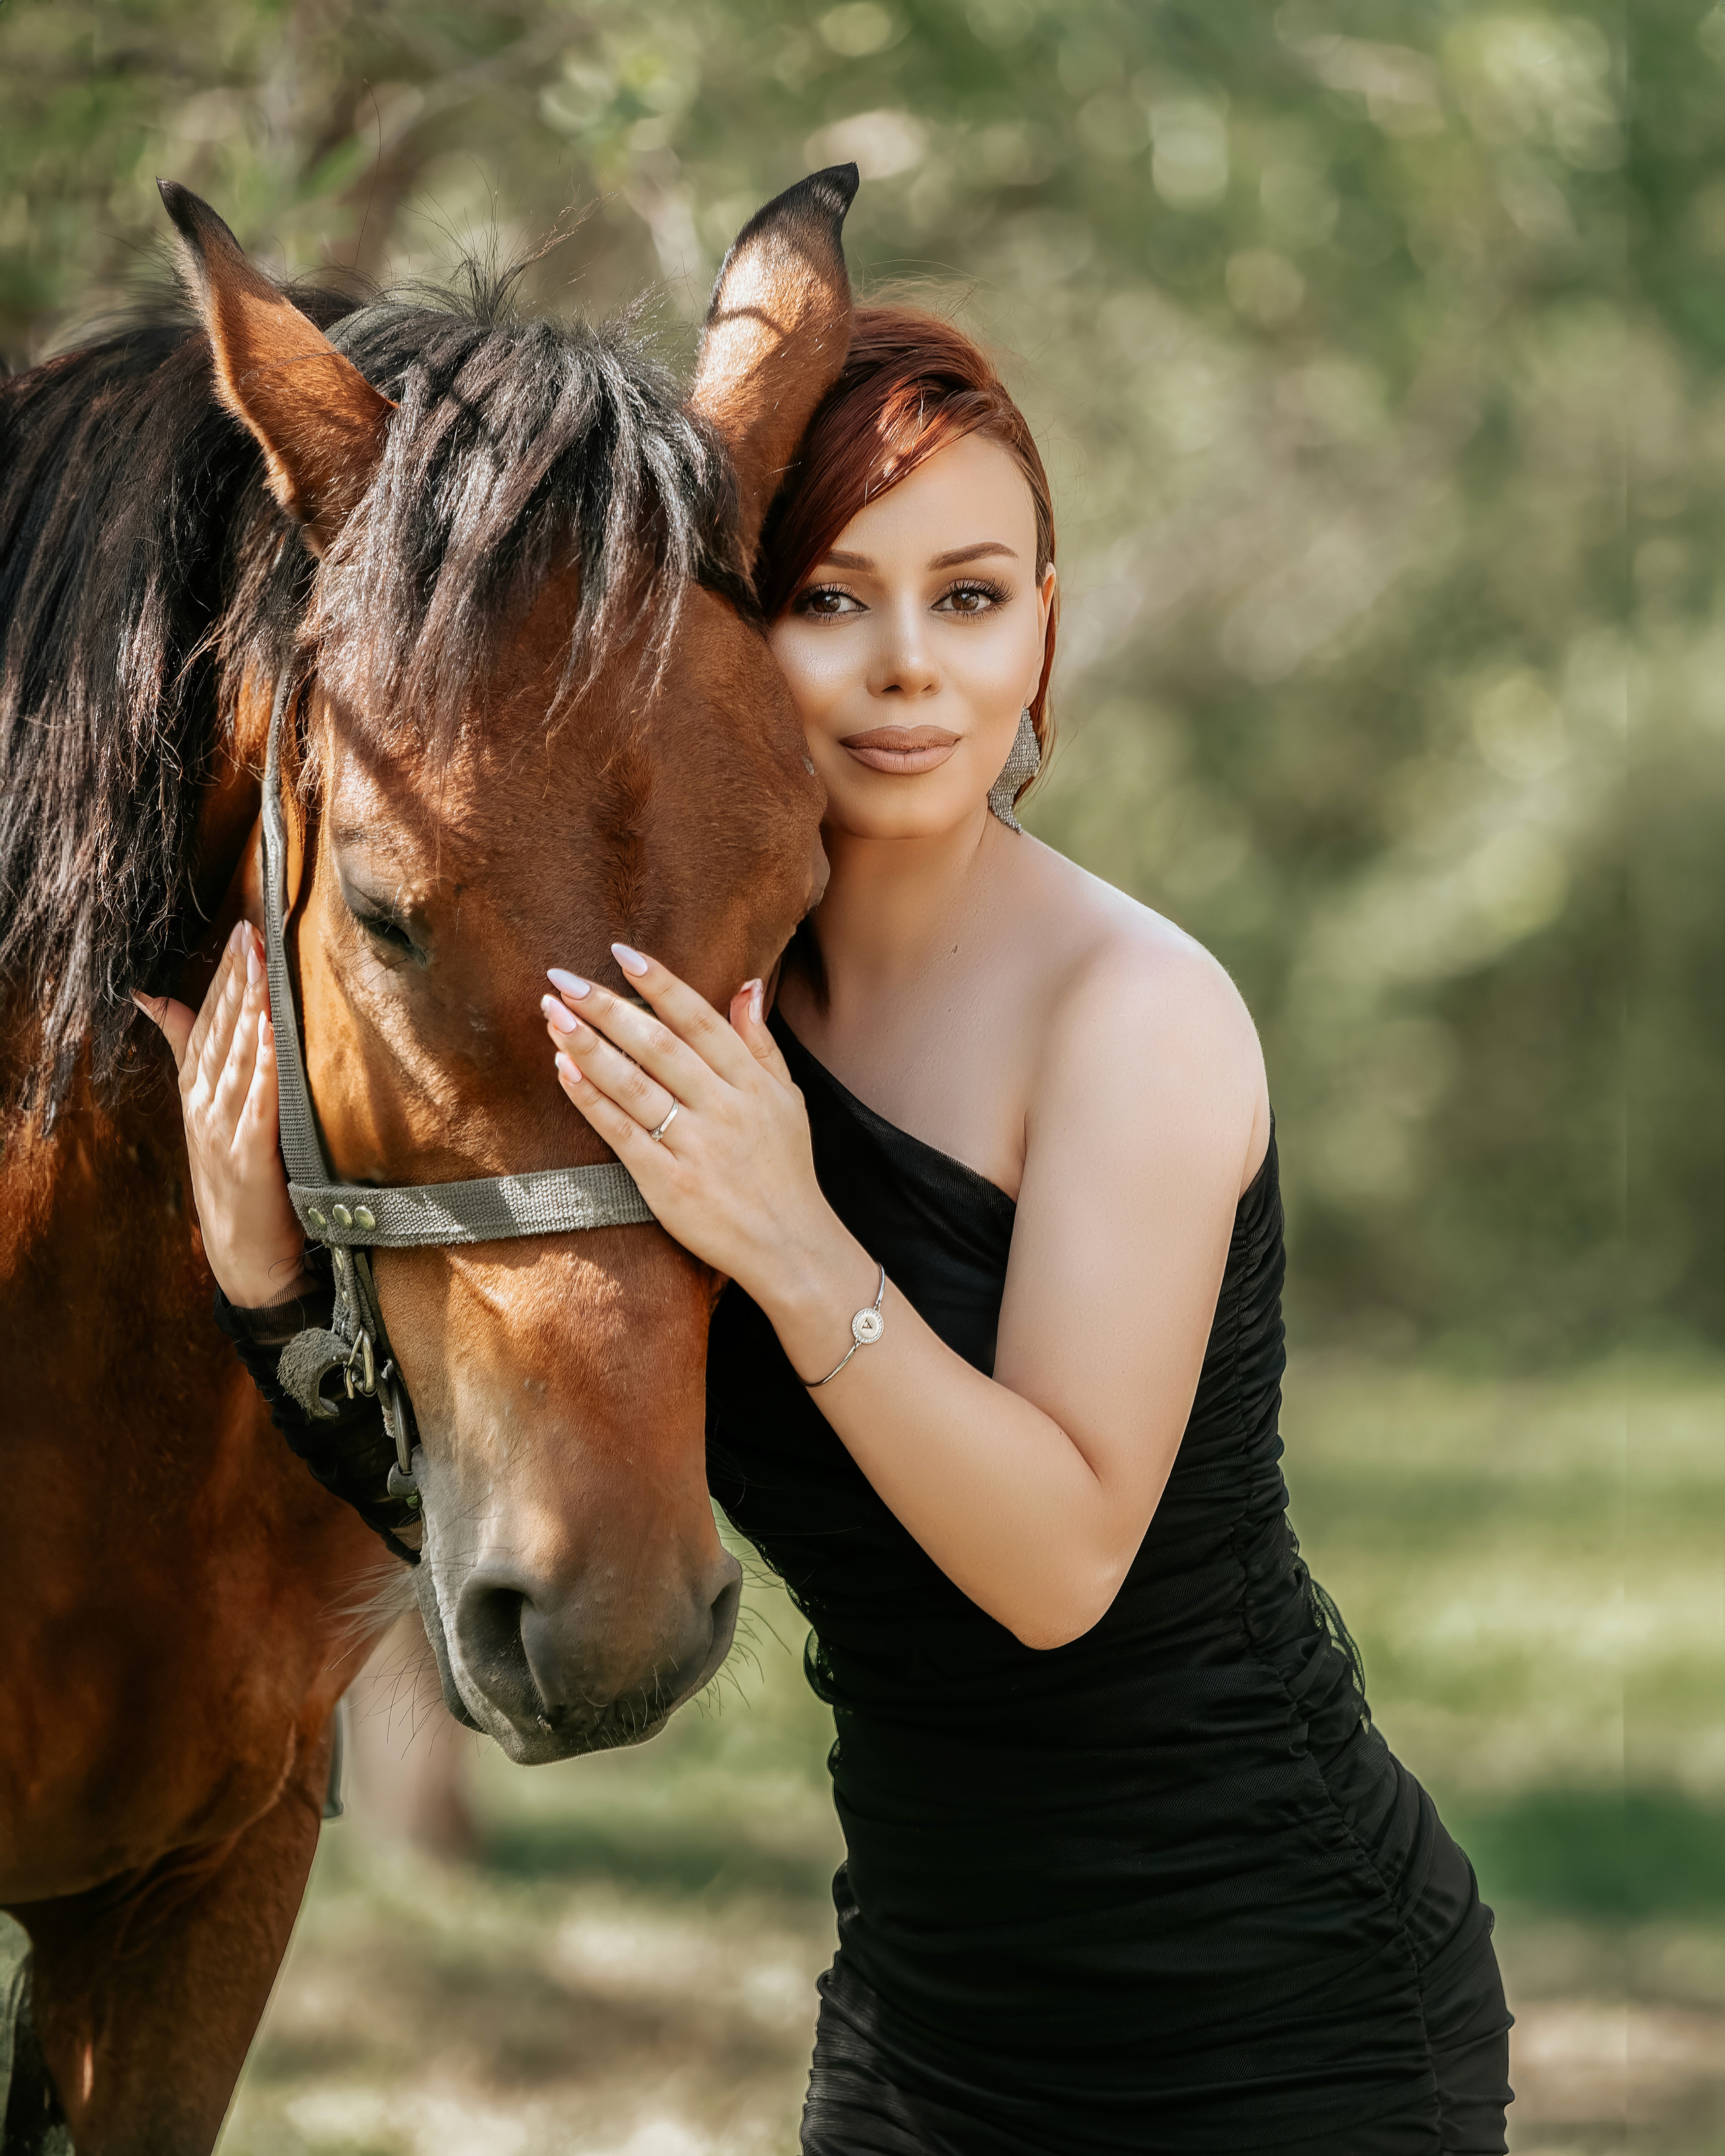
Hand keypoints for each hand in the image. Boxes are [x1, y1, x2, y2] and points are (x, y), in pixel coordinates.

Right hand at [134, 920, 311, 1307]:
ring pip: (235, 1056)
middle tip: (251, 932)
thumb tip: (152, 1000)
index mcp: (197, 1093)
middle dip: (235, 979)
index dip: (222, 977)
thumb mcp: (211, 1116)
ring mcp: (223, 1130)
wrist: (243, 1259)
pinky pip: (258, 1101)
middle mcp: (204, 1106)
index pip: (206, 1022)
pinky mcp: (249, 1156)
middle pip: (219, 1031)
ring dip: (249, 1008)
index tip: (240, 933)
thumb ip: (191, 1057)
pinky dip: (264, 1064)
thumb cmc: (236, 1183)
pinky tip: (273, 1032)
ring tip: (262, 965)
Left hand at [540, 944, 843, 1308]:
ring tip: (553, 1015)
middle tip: (563, 979)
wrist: (790, 1247)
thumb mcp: (787, 1099)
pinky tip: (563, 1072)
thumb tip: (745, 985)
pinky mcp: (669, 1184)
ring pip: (634, 1084)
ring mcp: (695, 1146)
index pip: (699, 1019)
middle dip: (607, 1007)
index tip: (621, 953)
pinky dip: (592, 1101)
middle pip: (658, 1045)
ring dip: (589, 1046)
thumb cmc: (785, 1169)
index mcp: (751, 1082)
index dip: (660, 984)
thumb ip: (759, 1042)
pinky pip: (622, 1134)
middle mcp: (723, 1108)